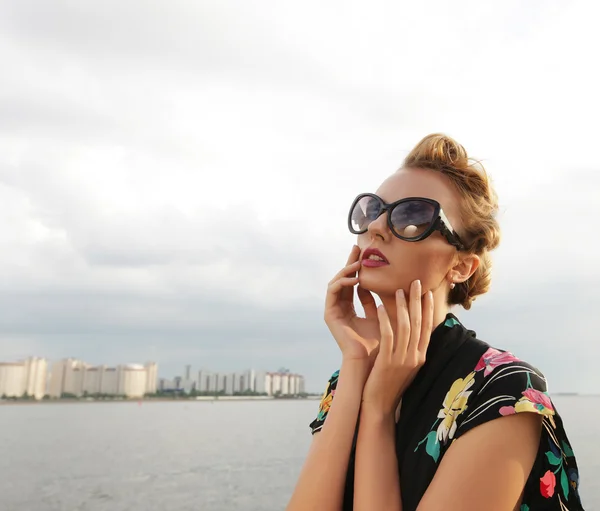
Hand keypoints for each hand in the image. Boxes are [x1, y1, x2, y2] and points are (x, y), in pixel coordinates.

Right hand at [324, 245, 380, 363]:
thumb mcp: (380, 316)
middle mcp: (339, 307)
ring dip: (346, 271)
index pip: (352, 282)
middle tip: (357, 248)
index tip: (364, 253)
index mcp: (349, 308)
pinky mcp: (329, 314)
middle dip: (350, 263)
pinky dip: (343, 282)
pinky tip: (356, 278)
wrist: (369, 361)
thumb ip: (377, 301)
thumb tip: (382, 285)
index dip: (357, 268)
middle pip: (342, 279)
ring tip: (359, 264)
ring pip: (336, 282)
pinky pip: (333, 291)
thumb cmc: (378, 343)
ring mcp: (333, 310)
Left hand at [361, 280, 433, 417]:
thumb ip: (409, 349)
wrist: (379, 406)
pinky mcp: (388, 362)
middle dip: (418, 301)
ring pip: (406, 327)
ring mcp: (403, 360)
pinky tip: (382, 307)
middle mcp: (415, 357)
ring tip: (399, 289)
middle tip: (417, 282)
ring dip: (403, 306)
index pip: (427, 328)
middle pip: (420, 323)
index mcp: (420, 357)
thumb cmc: (389, 384)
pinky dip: (386, 320)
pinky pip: (388, 336)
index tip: (428, 292)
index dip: (428, 309)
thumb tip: (412, 331)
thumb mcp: (404, 366)